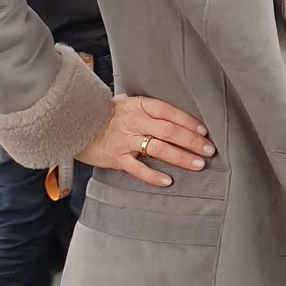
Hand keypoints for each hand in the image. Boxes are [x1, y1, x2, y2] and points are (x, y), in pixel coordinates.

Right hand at [77, 94, 214, 187]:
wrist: (77, 125)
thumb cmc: (108, 115)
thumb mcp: (128, 104)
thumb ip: (151, 110)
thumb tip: (180, 118)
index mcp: (139, 105)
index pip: (168, 111)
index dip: (187, 120)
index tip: (204, 131)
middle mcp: (134, 121)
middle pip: (168, 130)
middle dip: (191, 141)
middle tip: (209, 150)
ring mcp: (125, 140)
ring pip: (158, 148)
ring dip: (181, 157)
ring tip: (198, 164)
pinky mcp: (117, 158)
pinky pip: (137, 168)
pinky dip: (153, 175)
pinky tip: (168, 181)